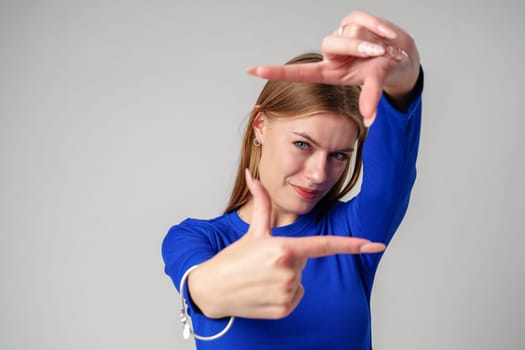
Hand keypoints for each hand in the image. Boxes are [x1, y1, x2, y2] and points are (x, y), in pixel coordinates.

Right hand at [188, 169, 384, 319]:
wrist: (212, 288)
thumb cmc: (233, 258)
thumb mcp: (253, 231)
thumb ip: (262, 203)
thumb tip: (252, 175)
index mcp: (284, 249)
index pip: (325, 245)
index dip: (354, 245)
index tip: (377, 245)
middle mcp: (289, 271)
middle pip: (305, 262)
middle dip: (291, 259)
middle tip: (265, 262)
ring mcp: (287, 292)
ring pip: (301, 282)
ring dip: (287, 278)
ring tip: (262, 277)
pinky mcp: (283, 308)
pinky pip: (295, 298)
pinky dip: (283, 295)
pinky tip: (264, 291)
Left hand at [247, 11, 420, 125]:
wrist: (402, 56)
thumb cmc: (382, 72)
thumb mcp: (376, 84)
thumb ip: (371, 98)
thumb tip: (370, 118)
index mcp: (329, 72)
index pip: (298, 72)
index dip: (275, 72)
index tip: (252, 71)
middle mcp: (331, 54)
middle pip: (332, 43)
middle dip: (358, 47)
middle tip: (378, 53)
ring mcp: (340, 35)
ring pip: (350, 33)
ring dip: (373, 41)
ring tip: (385, 49)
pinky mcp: (353, 20)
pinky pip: (364, 19)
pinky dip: (379, 28)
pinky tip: (387, 37)